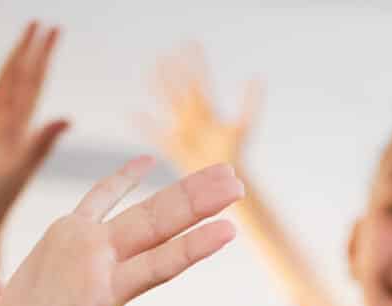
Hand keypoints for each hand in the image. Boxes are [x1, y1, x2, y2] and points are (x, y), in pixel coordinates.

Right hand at [0, 21, 70, 245]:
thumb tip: (69, 117)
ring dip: (5, 67)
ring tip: (16, 44)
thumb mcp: (19, 170)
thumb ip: (41, 143)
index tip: (52, 29)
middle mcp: (2, 129)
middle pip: (17, 81)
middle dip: (27, 52)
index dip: (40, 56)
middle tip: (39, 23)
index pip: (32, 83)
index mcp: (17, 130)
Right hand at [0, 158, 241, 305]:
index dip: (189, 249)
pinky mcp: (66, 236)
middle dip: (197, 205)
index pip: (156, 268)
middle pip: (160, 229)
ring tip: (226, 171)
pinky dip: (119, 179)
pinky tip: (145, 159)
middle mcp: (105, 269)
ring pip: (141, 211)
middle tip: (238, 182)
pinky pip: (98, 199)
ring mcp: (89, 250)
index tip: (229, 230)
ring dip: (181, 191)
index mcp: (103, 297)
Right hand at [141, 44, 256, 176]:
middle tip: (162, 54)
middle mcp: (192, 117)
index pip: (199, 80)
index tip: (190, 42)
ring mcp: (181, 130)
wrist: (224, 177)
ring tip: (149, 72)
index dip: (195, 62)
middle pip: (179, 90)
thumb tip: (258, 78)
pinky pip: (156, 134)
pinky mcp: (173, 146)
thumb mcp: (243, 125)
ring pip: (167, 104)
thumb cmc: (233, 153)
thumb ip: (249, 102)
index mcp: (207, 110)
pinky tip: (134, 114)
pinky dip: (145, 125)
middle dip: (172, 73)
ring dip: (158, 89)